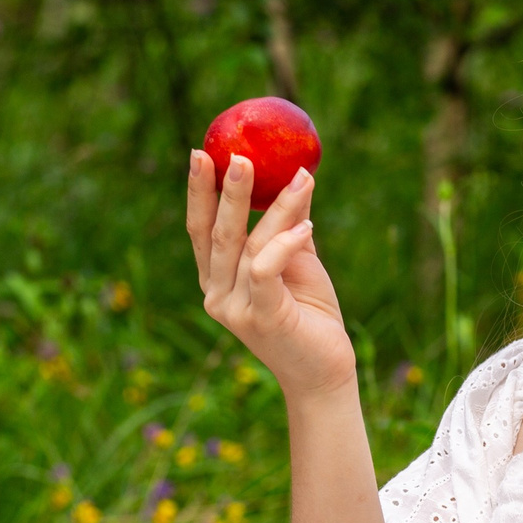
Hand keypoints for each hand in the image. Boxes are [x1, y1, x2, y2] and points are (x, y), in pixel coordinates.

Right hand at [185, 152, 352, 399]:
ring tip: (302, 178)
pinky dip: (285, 243)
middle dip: (226, 190)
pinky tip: (307, 226)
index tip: (202, 151)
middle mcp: (217, 293)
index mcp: (216, 278)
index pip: (199, 229)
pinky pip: (266, 269)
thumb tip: (296, 173)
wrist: (324, 371)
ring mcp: (236, 309)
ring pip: (249, 246)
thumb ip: (287, 224)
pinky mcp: (262, 318)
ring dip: (277, 209)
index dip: (198, 191)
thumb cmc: (309, 314)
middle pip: (216, 233)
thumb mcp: (297, 261)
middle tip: (239, 154)